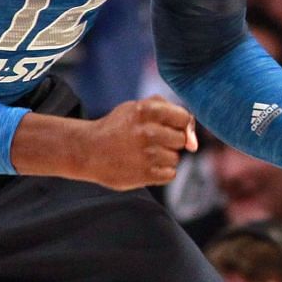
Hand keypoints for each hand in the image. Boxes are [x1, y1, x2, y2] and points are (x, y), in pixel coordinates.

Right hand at [79, 96, 194, 190]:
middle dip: (170, 141)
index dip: (179, 124)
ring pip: (175, 158)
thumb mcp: (137, 107)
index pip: (184, 118)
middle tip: (149, 141)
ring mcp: (146, 155)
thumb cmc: (118, 127)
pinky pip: (170, 174)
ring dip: (163, 158)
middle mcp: (147, 132)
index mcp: (146, 111)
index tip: (168, 128)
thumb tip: (193, 141)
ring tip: (143, 154)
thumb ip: (169, 111)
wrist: (88, 150)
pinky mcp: (143, 174)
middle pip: (181, 140)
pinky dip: (160, 173)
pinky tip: (144, 166)